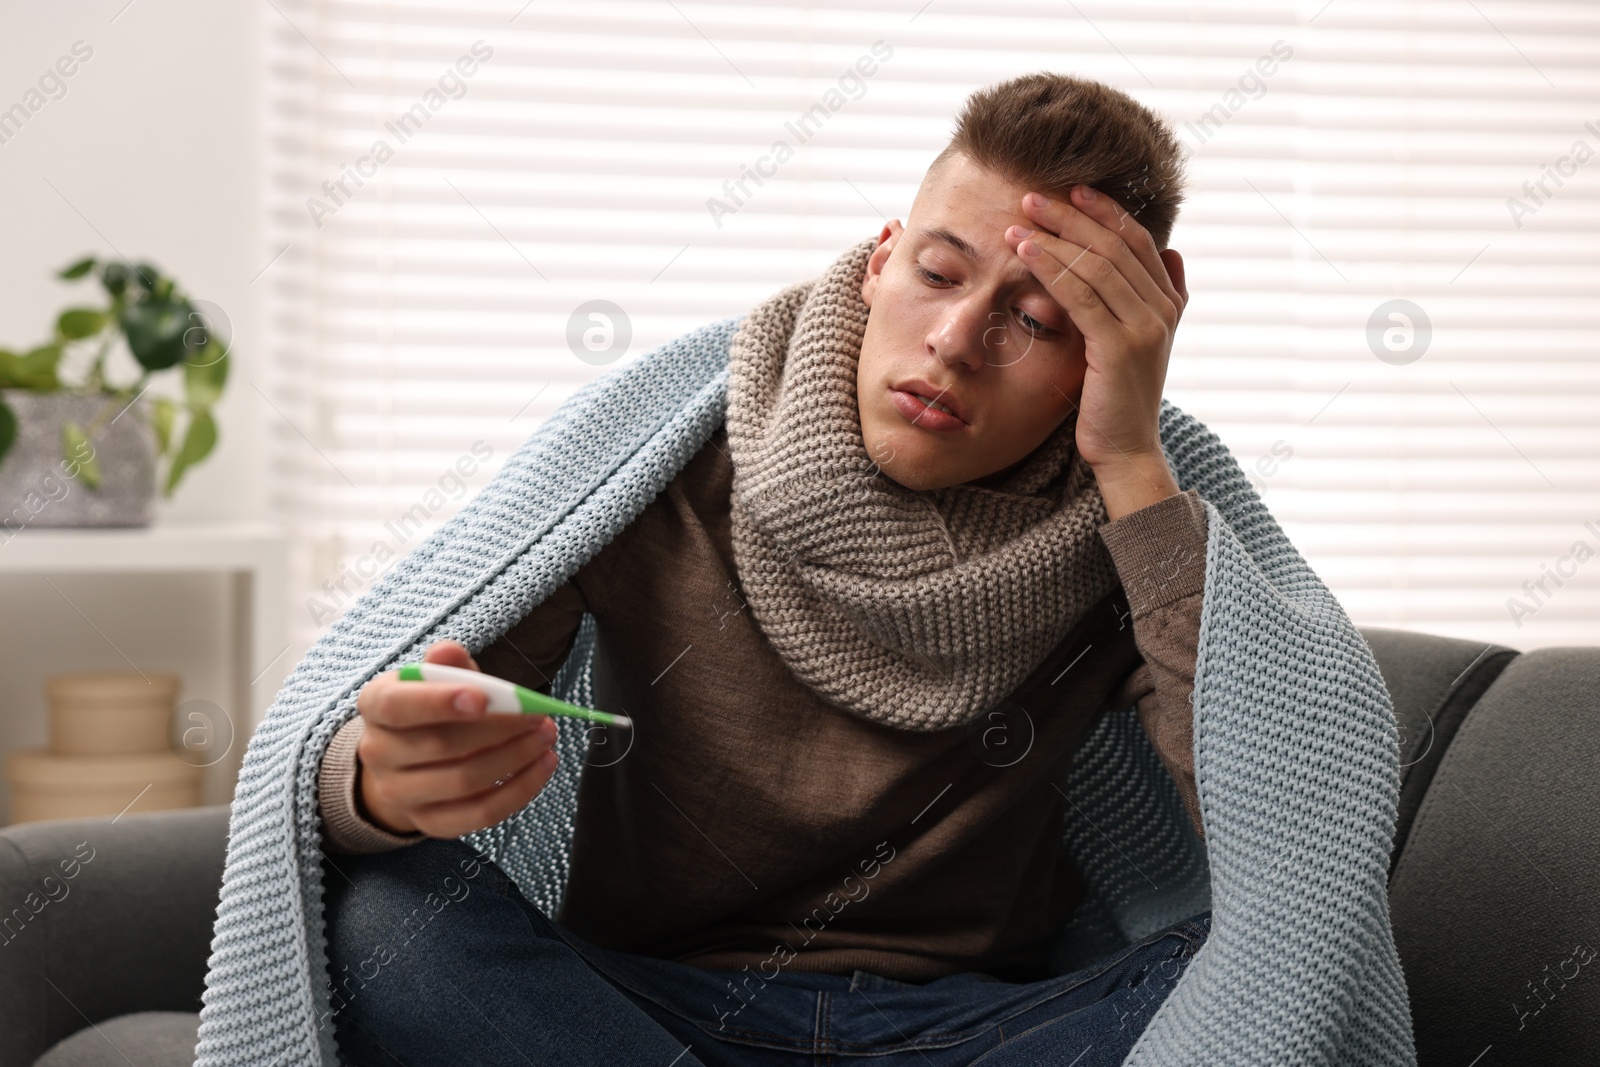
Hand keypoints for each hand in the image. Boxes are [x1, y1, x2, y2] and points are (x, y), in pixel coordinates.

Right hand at [354, 639, 559, 837]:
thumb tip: (449, 651)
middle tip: (539, 716)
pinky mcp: (430, 823)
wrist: (409, 759)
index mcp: (375, 706)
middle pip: (440, 746)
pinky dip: (518, 791)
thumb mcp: (435, 679)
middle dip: (498, 729)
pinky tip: (542, 766)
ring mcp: (400, 794)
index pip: (397, 707)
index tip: (483, 698)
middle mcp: (378, 753)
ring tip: (546, 738)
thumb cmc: (432, 708)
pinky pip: (479, 814)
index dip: (438, 703)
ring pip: (464, 782)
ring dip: (515, 758)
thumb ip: (447, 666)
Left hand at [1003, 185, 1189, 518]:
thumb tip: (1172, 252)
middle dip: (1072, 216)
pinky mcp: (1119, 348)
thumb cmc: (1118, 397)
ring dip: (1054, 236)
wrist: (1126, 451)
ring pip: (1097, 264)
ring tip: (1020, 218)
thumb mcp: (1139, 342)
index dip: (1105, 210)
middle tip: (1033, 196)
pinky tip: (1025, 251)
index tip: (1072, 188)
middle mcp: (1162, 310)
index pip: (1138, 240)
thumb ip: (1154, 298)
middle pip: (1115, 245)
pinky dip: (1050, 267)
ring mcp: (1144, 328)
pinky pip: (1080, 295)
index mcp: (1168, 303)